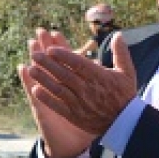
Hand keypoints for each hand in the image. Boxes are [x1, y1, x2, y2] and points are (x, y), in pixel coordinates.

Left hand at [17, 29, 136, 157]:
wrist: (125, 123)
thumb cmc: (124, 95)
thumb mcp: (127, 72)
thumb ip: (121, 53)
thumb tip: (118, 34)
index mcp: (99, 77)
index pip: (78, 64)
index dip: (63, 56)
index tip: (50, 48)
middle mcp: (88, 89)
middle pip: (65, 75)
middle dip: (48, 64)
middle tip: (34, 55)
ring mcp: (80, 103)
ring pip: (59, 89)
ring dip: (44, 79)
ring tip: (31, 70)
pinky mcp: (75, 115)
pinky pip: (58, 106)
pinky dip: (47, 99)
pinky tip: (35, 90)